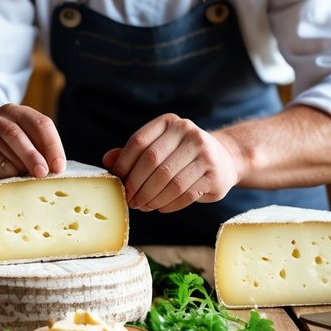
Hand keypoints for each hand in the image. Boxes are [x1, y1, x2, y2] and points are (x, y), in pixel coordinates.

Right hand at [0, 103, 67, 191]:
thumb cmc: (8, 141)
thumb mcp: (25, 137)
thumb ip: (40, 149)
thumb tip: (54, 169)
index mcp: (19, 113)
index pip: (40, 124)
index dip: (52, 146)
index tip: (58, 167)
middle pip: (15, 135)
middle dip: (30, 156)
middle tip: (41, 174)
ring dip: (12, 170)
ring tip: (21, 180)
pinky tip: (3, 182)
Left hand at [102, 114, 243, 212]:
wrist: (223, 160)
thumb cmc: (181, 155)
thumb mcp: (159, 148)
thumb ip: (133, 153)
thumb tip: (107, 161)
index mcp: (169, 122)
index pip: (138, 142)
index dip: (123, 165)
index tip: (116, 182)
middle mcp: (188, 132)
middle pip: (153, 162)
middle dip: (136, 185)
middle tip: (129, 201)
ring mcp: (204, 152)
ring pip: (169, 181)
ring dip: (151, 198)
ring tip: (143, 206)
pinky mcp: (214, 173)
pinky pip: (185, 194)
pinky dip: (168, 204)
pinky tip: (160, 208)